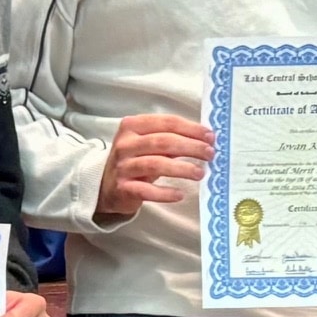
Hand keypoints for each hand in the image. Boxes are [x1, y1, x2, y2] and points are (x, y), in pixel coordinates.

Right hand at [96, 114, 215, 219]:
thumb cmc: (135, 160)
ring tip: (200, 173)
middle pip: (163, 141)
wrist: (106, 186)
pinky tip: (179, 194)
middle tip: (210, 154)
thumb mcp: (148, 144)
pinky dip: (164, 193)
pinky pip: (146, 190)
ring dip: (182, 168)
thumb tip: (205, 139)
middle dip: (190, 147)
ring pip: (156, 164)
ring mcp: (123, 166)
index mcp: (132, 126)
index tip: (210, 137)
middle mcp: (125, 144)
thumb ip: (171, 138)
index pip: (166, 122)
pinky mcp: (123, 188)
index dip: (191, 129)